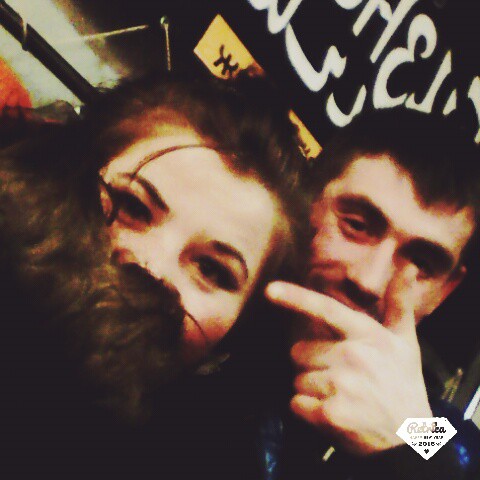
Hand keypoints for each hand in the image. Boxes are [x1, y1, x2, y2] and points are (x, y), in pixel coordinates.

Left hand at [265, 267, 432, 455]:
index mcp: (366, 334)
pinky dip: (306, 409)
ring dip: (310, 388)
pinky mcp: (330, 414)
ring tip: (339, 394)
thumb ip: (399, 303)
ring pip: (297, 378)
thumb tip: (407, 266)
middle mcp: (351, 356)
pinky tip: (331, 411)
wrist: (409, 437)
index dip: (296, 297)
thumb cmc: (402, 383)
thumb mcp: (406, 341)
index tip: (269, 289)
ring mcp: (340, 386)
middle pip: (299, 351)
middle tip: (339, 374)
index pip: (326, 310)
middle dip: (310, 363)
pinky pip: (295, 403)